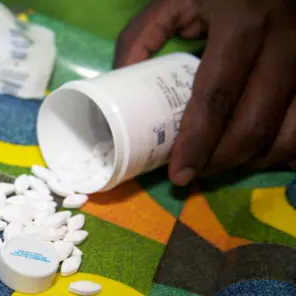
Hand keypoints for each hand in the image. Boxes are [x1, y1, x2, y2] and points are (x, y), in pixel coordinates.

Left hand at [114, 0, 295, 185]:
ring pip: (289, 129)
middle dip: (223, 160)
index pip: (216, 98)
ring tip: (224, 163)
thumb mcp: (177, 0)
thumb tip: (120, 81)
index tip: (179, 173)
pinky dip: (286, 146)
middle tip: (197, 173)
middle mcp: (285, 41)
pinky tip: (262, 151)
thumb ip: (143, 35)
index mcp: (242, 23)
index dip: (197, 143)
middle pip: (254, 122)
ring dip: (255, 158)